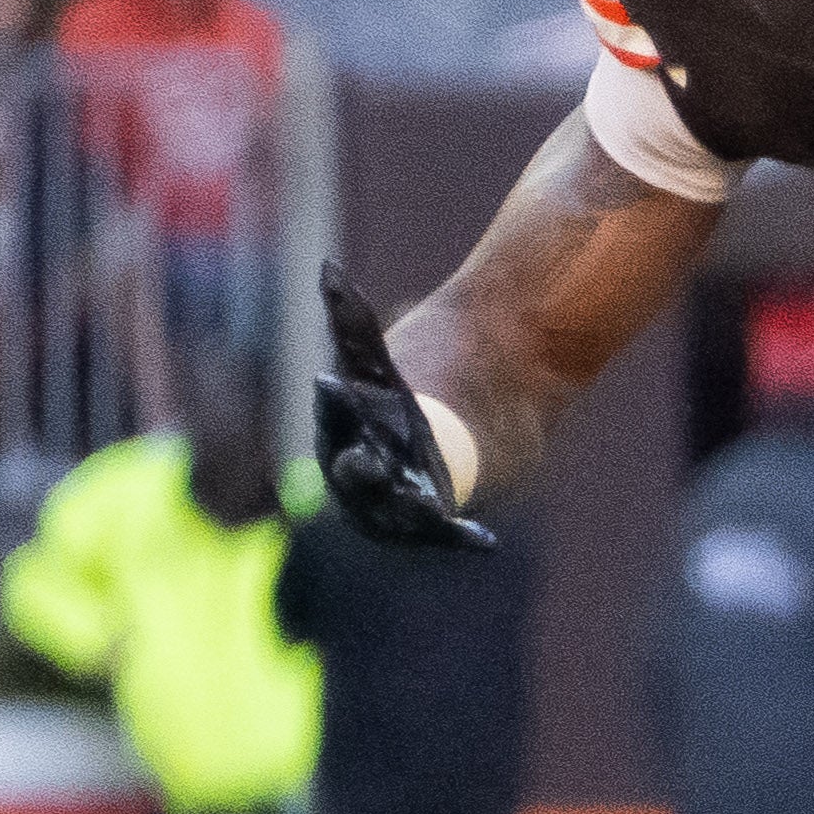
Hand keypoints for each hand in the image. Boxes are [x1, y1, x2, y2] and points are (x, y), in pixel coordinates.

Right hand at [311, 266, 494, 548]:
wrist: (482, 399)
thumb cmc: (419, 373)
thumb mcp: (385, 353)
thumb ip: (353, 320)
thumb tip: (328, 272)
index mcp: (341, 427)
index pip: (332, 419)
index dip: (332, 406)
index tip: (333, 386)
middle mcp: (360, 470)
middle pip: (355, 474)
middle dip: (360, 469)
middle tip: (369, 459)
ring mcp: (396, 501)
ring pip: (396, 512)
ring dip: (408, 511)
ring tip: (424, 506)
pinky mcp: (439, 519)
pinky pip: (447, 534)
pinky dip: (461, 537)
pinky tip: (485, 541)